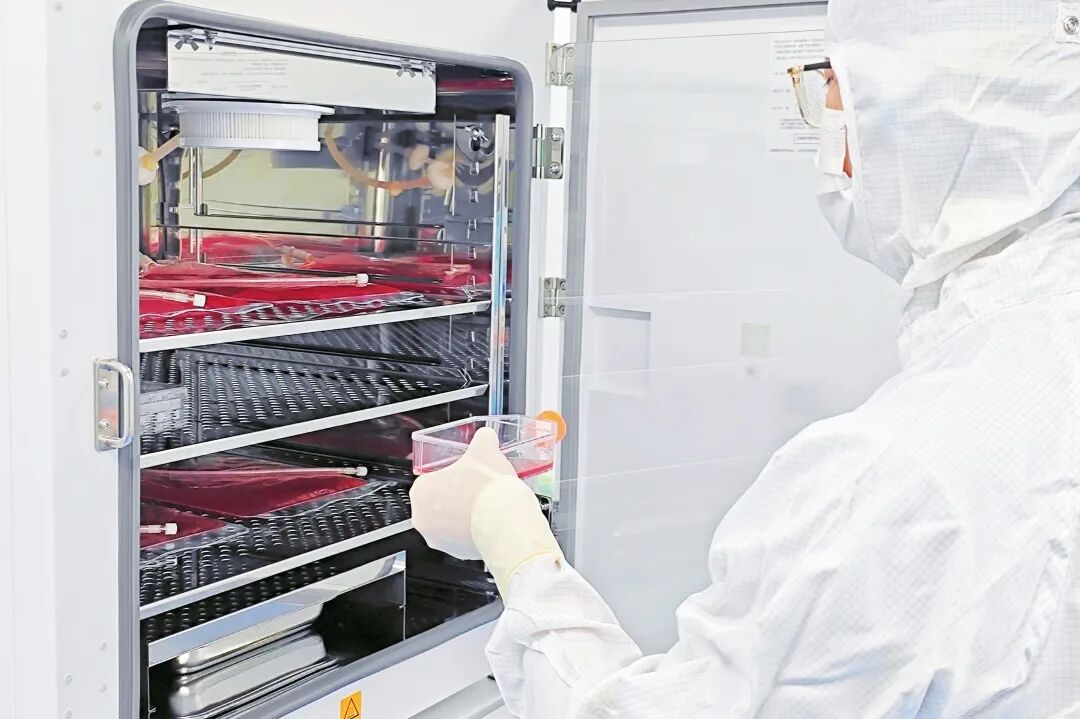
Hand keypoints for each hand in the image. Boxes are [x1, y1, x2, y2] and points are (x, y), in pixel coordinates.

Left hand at [410, 427, 517, 559]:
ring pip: (449, 522)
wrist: (505, 520)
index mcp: (421, 491)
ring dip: (463, 514)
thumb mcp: (485, 451)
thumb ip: (483, 439)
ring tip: (484, 504)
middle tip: (475, 489)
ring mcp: (438, 539)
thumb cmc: (487, 488)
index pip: (433, 479)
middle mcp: (422, 518)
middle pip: (438, 502)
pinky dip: (472, 529)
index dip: (453, 475)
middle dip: (456, 496)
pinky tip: (487, 520)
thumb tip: (486, 436)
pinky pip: (461, 538)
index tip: (466, 476)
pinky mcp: (456, 553)